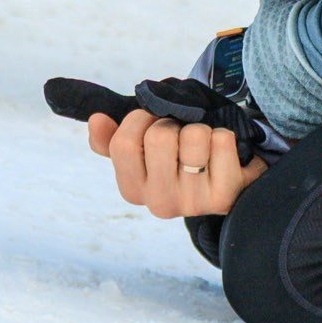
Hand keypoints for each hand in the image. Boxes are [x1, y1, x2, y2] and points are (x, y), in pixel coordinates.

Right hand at [85, 108, 266, 217]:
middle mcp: (159, 203)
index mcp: (132, 190)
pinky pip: (222, 141)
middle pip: (159, 137)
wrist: (223, 181)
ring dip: (201, 129)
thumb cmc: (176, 159)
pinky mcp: (224, 196)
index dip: (140, 120)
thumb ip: (112, 138)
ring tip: (202, 147)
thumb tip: (96, 119)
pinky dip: (223, 137)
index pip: (123, 143)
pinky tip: (221, 155)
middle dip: (173, 123)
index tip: (153, 123)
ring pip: (194, 135)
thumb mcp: (142, 150)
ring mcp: (193, 202)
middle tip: (180, 136)